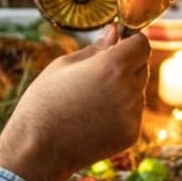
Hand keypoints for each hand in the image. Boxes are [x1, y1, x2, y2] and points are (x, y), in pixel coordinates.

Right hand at [0, 26, 150, 180]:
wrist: (38, 149)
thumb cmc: (45, 101)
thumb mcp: (64, 65)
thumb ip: (97, 47)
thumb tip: (115, 31)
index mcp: (113, 66)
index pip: (142, 44)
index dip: (131, 42)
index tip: (119, 45)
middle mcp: (129, 89)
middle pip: (142, 67)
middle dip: (127, 65)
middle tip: (96, 76)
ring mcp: (132, 114)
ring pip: (138, 92)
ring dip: (123, 90)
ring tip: (90, 102)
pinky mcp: (131, 134)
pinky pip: (132, 114)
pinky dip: (119, 113)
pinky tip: (93, 119)